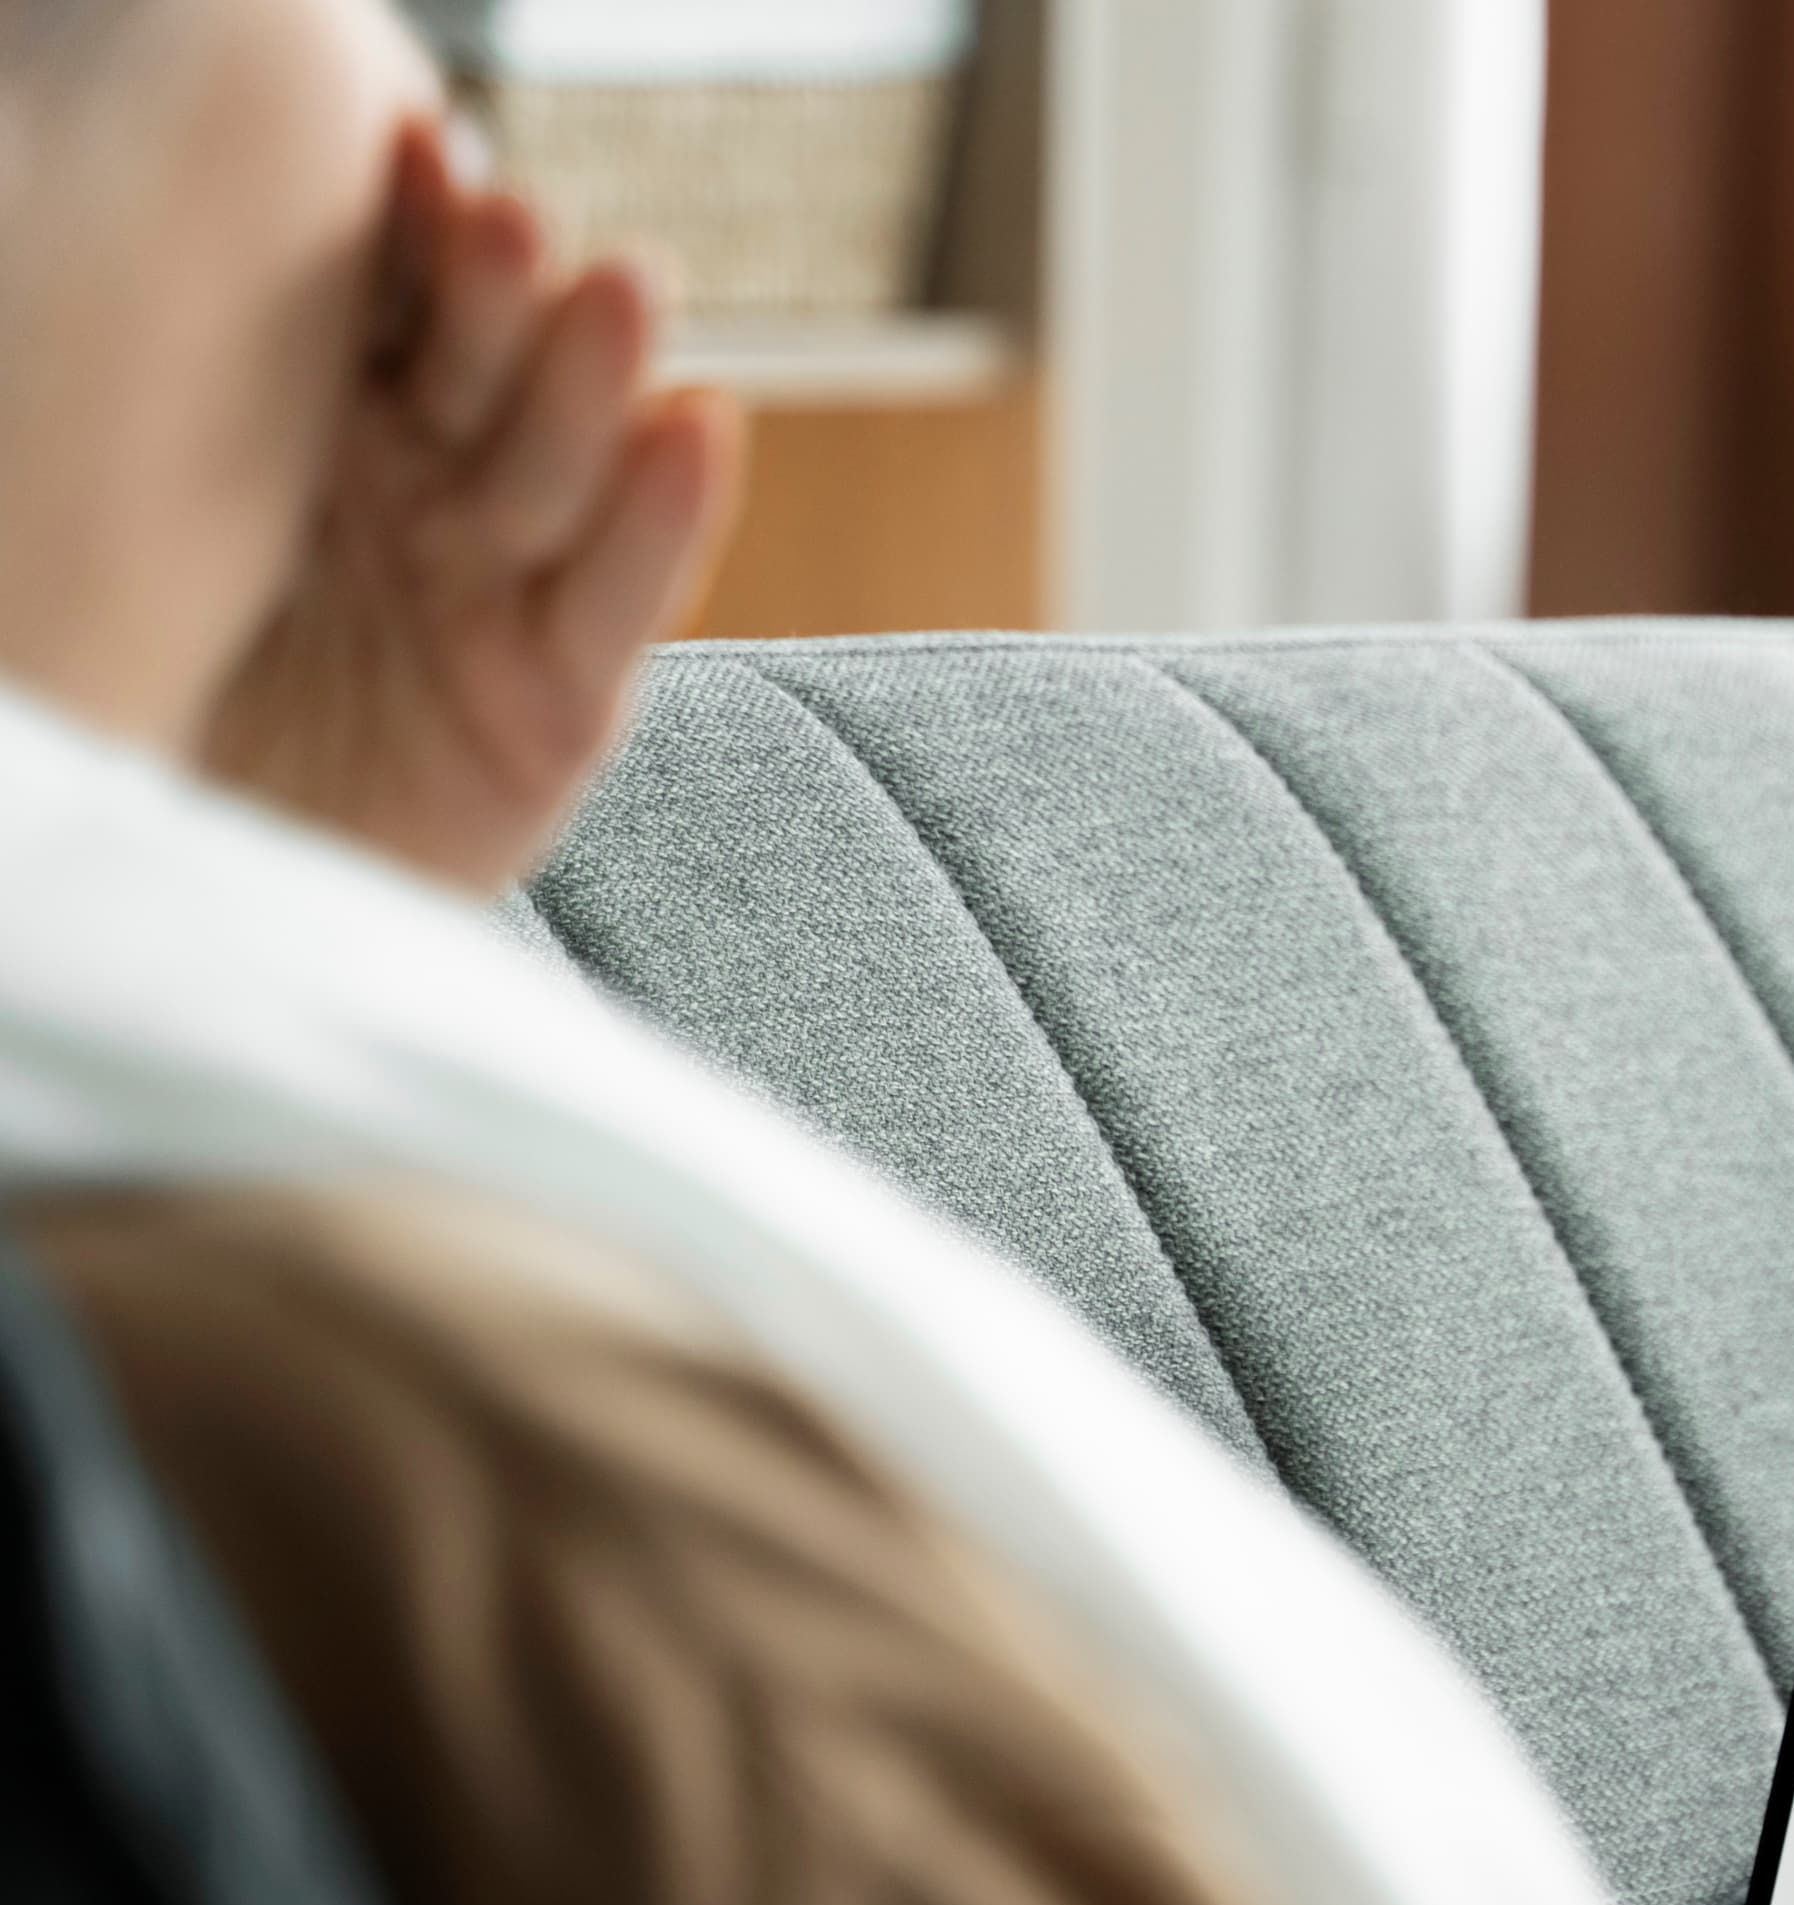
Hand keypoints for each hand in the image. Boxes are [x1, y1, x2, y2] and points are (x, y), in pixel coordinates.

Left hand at [201, 116, 741, 893]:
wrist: (195, 926)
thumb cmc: (149, 726)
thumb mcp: (158, 549)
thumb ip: (220, 425)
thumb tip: (274, 242)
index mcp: (297, 441)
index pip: (366, 313)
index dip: (400, 234)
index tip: (410, 147)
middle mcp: (407, 502)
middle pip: (470, 373)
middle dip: (501, 291)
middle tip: (512, 218)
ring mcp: (489, 600)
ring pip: (552, 468)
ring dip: (595, 376)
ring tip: (624, 291)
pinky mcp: (555, 711)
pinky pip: (613, 605)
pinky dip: (662, 520)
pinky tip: (701, 427)